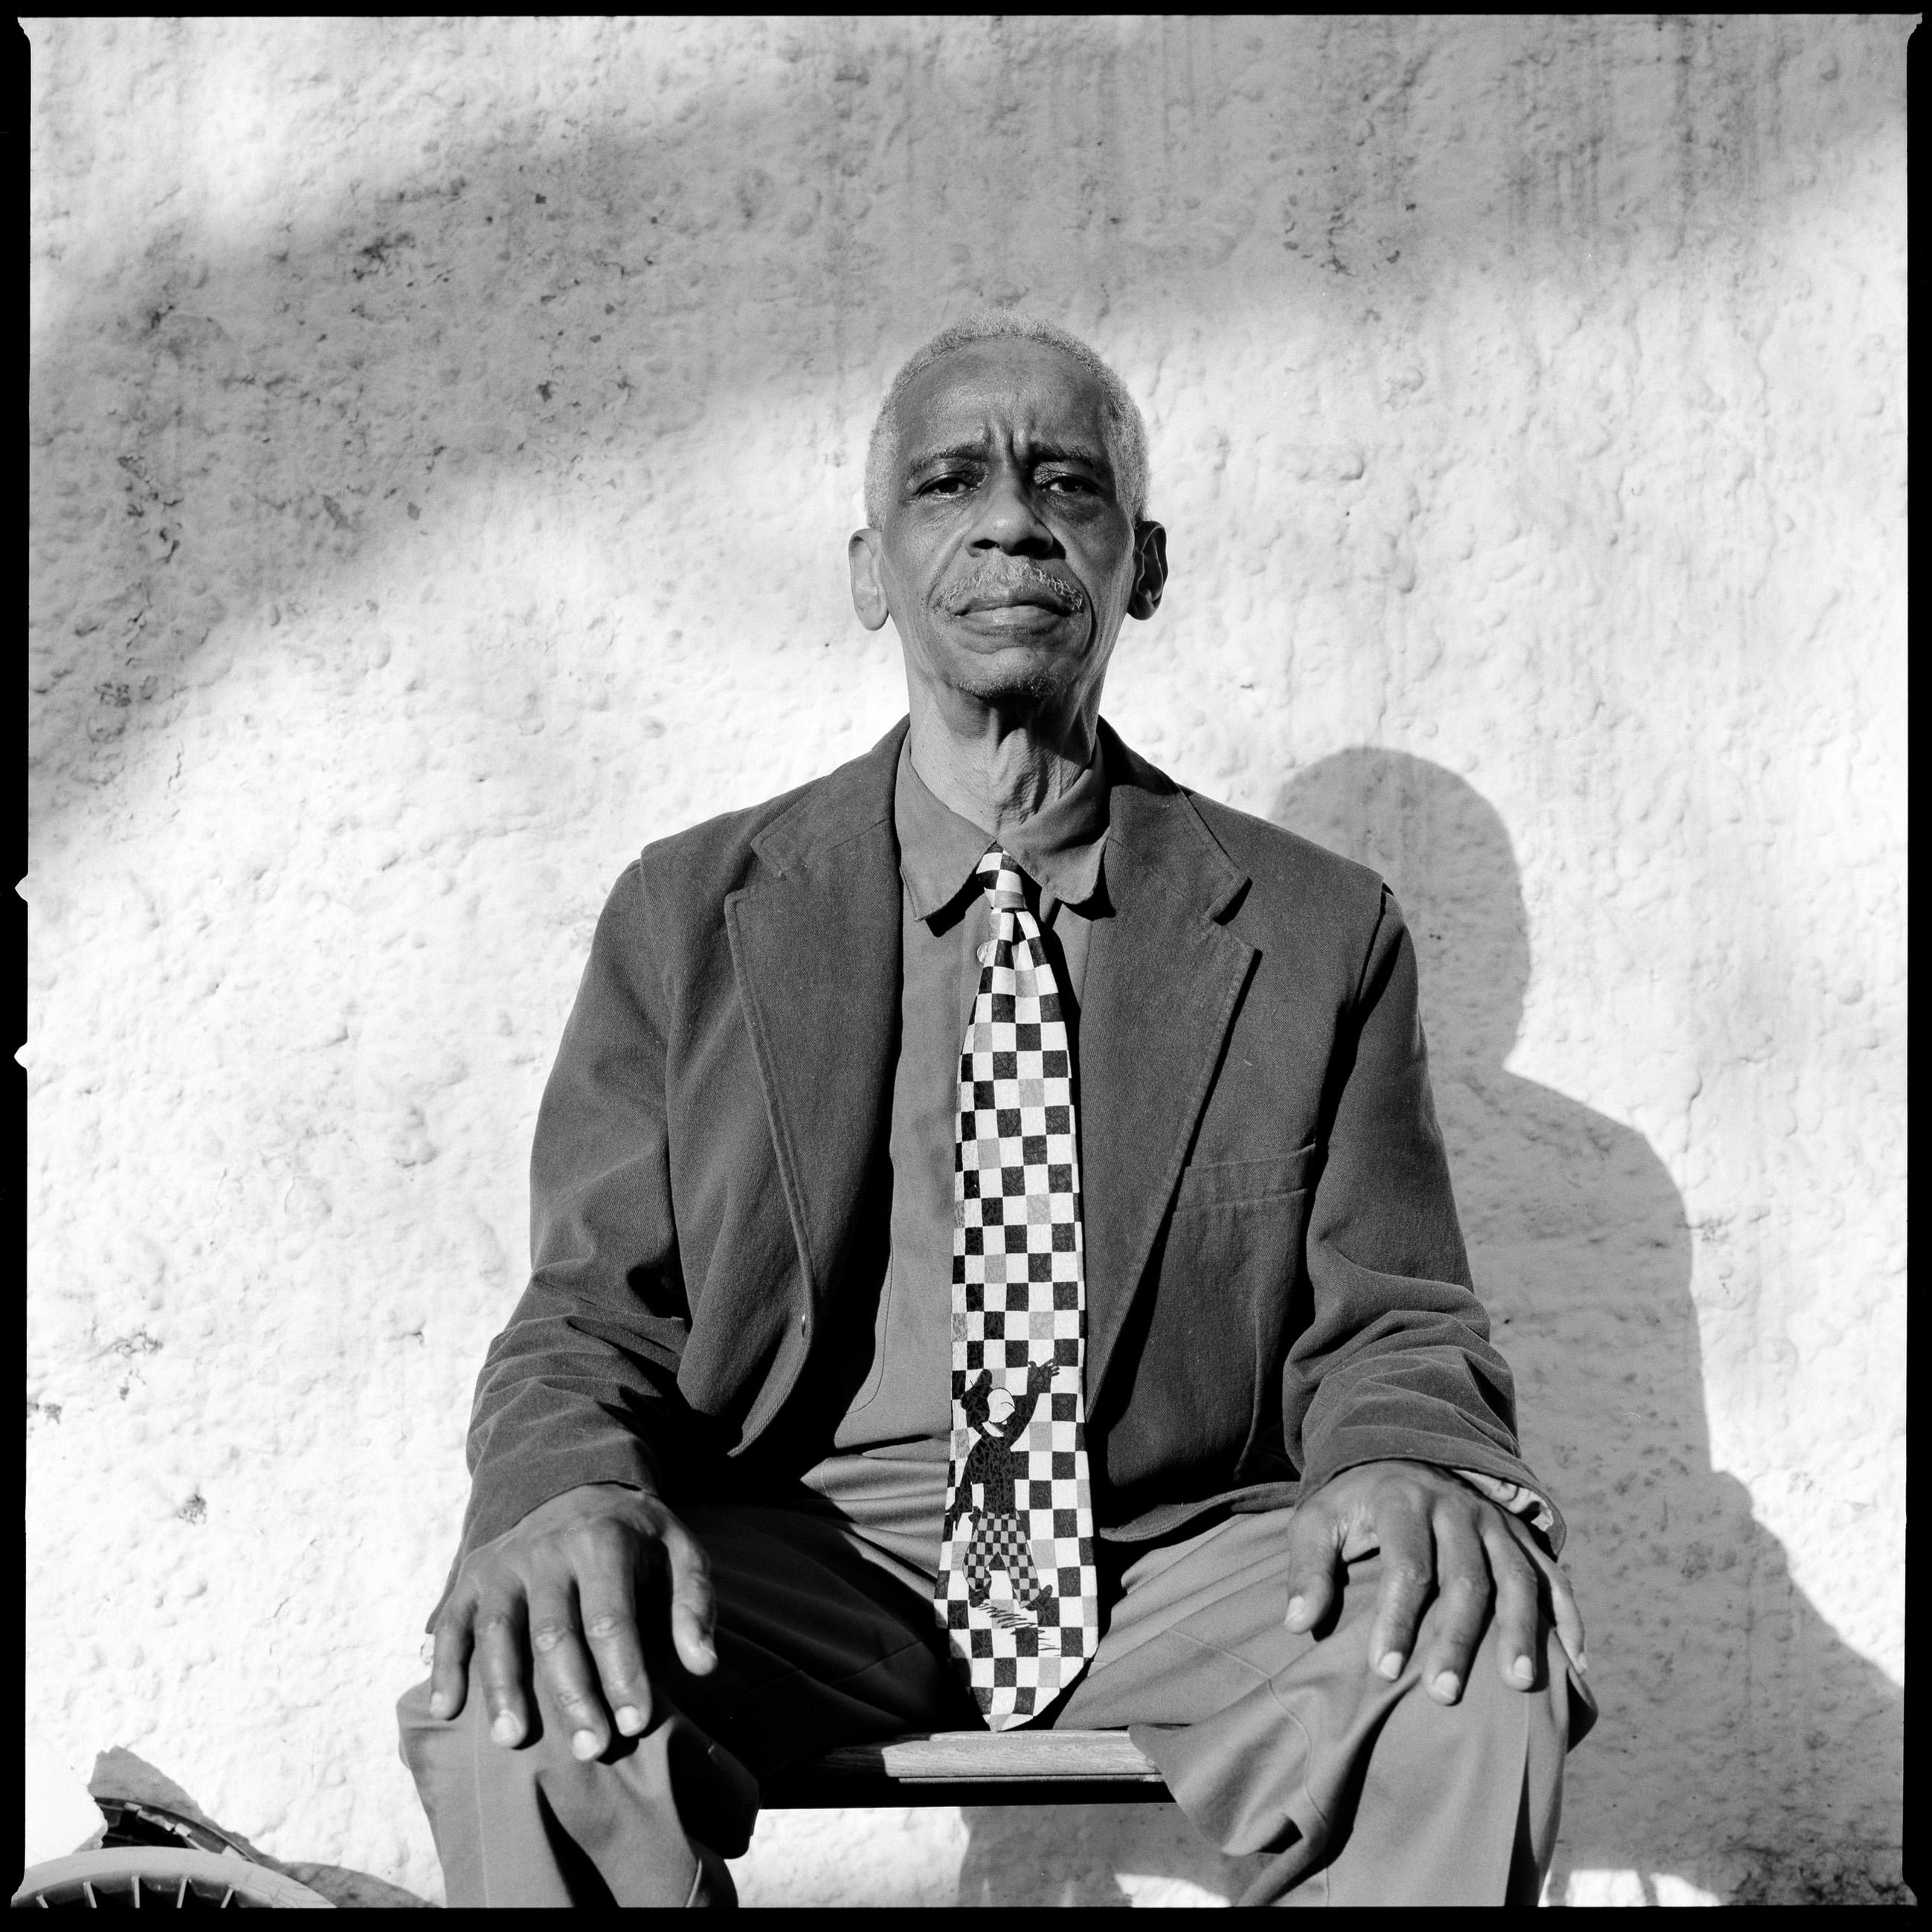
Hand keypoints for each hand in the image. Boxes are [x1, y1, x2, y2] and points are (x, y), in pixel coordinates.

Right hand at [425, 1483, 716, 1758]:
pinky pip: (452, 1621)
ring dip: (503, 1687)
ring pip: (497, 1630)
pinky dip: (444, 1664)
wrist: (578, 1486)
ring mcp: (505, 1564)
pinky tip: (445, 1709)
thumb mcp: (680, 1551)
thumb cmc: (637, 1537)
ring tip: (513, 1740)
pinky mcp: (473, 1577)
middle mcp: (547, 1551)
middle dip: (572, 1695)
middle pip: (554, 1632)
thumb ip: (693, 1604)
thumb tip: (703, 1665)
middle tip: (591, 1750)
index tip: (636, 1724)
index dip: (623, 1673)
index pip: (612, 1618)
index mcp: (603, 1542)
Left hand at [1281, 1460, 1584, 1703]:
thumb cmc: (1353, 1503)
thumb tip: (1298, 1622)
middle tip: (1445, 1694)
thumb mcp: (1317, 1520)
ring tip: (1519, 1685)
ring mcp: (1495, 1522)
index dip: (1397, 1620)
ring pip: (1517, 1577)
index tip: (1384, 1671)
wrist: (1400, 1452)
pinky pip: (1553, 1575)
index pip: (1407, 1566)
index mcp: (1404, 1501)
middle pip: (1466, 1578)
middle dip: (1457, 1638)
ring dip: (1522, 1631)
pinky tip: (1575, 1663)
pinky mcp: (1521, 1535)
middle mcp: (1457, 1508)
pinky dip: (1569, 1617)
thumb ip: (1307, 1568)